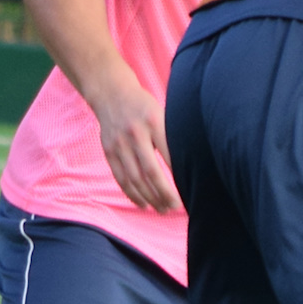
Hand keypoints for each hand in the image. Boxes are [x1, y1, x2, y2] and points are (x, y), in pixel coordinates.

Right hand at [90, 82, 179, 211]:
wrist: (111, 93)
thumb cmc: (145, 106)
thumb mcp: (163, 113)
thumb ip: (172, 135)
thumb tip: (193, 162)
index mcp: (154, 122)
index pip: (169, 155)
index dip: (179, 176)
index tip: (190, 190)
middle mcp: (135, 134)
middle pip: (151, 171)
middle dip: (164, 193)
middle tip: (176, 207)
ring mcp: (120, 144)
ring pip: (135, 179)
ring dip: (150, 198)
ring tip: (162, 209)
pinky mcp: (109, 151)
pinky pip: (121, 178)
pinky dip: (132, 194)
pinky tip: (144, 204)